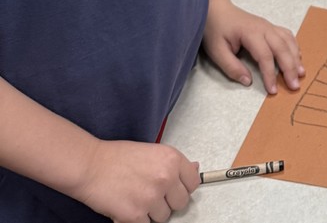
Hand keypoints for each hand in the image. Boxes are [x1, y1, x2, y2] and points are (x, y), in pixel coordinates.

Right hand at [73, 139, 198, 222]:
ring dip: (152, 212)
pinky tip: (129, 207)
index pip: (194, 182)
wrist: (91, 166)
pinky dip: (138, 220)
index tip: (175, 189)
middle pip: (181, 203)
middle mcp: (165, 178)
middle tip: (152, 195)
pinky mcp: (135, 215)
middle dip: (168, 202)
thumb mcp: (153, 151)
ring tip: (137, 198)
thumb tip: (194, 168)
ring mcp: (151, 197)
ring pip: (164, 217)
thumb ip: (174, 164)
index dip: (183, 187)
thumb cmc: (117, 157)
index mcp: (172, 159)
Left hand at [202, 0, 303, 94]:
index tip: (273, 90)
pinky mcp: (270, 26)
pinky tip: (297, 57)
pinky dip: (294, 47)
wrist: (216, 9)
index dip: (270, 74)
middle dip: (290, 68)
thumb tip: (248, 81)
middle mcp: (264, 28)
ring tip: (301, 73)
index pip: (265, 56)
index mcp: (251, 33)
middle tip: (295, 85)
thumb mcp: (217, 51)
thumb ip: (232, 67)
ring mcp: (269, 26)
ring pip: (288, 41)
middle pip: (282, 48)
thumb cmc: (215, 30)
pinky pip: (287, 35)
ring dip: (296, 57)